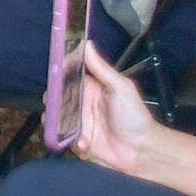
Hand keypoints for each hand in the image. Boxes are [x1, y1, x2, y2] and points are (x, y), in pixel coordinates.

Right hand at [67, 45, 159, 175]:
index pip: (69, 74)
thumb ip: (102, 68)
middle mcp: (82, 103)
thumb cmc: (136, 117)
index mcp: (92, 87)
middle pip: (57, 96)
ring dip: (57, 120)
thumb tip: (87, 45)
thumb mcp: (121, 88)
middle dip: (53, 99)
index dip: (60, 71)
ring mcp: (79, 121)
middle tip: (56, 103)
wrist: (142, 151)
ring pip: (55, 116)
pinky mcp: (77, 139)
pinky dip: (69, 139)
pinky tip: (83, 142)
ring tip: (66, 124)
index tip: (56, 71)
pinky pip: (63, 137)